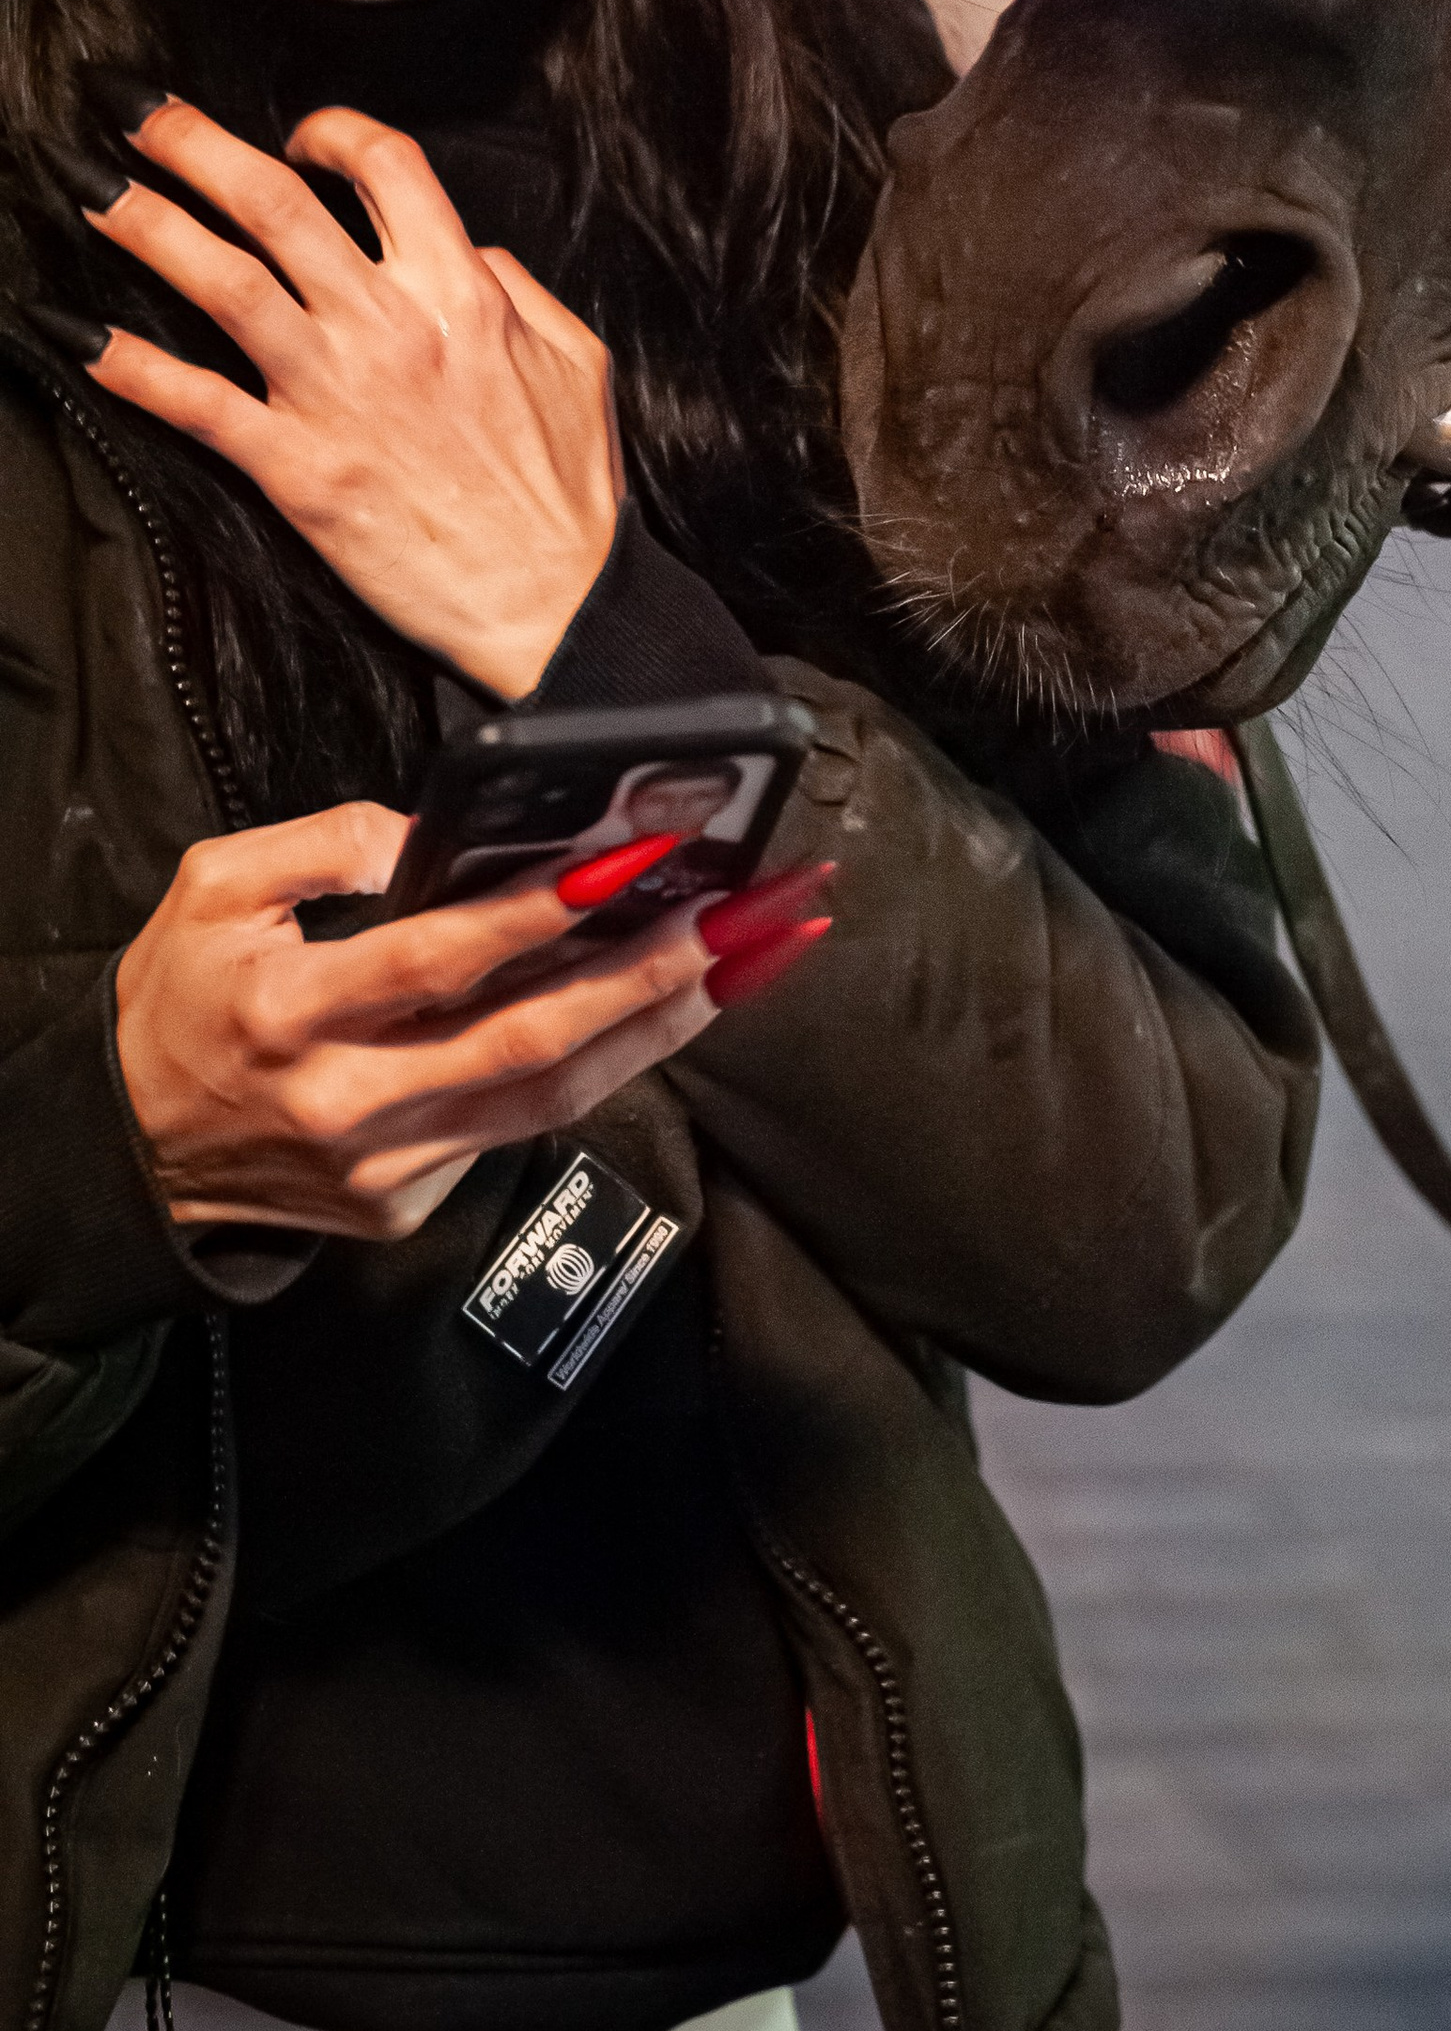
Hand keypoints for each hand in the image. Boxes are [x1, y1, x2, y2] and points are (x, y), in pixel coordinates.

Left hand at [72, 93, 619, 699]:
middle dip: (190, 144)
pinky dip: (126, 365)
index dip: (330, 131)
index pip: (384, 165)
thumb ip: (517, 288)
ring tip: (87, 187)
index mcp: (463, 292)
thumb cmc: (568, 494)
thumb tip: (470, 249)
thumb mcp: (574, 362)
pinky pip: (195, 404)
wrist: (556, 604)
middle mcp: (391, 328)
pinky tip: (70, 332)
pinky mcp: (298, 471)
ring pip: (222, 282)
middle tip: (134, 113)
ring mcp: (337, 396)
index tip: (295, 138)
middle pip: (274, 203)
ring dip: (144, 224)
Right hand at [117, 804, 715, 1236]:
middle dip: (651, 974)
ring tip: (742, 963)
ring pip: (551, 1097)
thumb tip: (440, 828)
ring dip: (660, 1027)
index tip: (633, 859)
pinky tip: (662, 1018)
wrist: (128, 1155)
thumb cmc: (178, 1005)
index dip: (542, 910)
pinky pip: (521, 1128)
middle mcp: (346, 1100)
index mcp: (291, 1011)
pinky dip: (601, 1071)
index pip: (440, 956)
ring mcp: (385, 1165)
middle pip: (529, 1040)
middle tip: (741, 917)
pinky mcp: (409, 1202)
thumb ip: (328, 843)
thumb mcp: (215, 890)